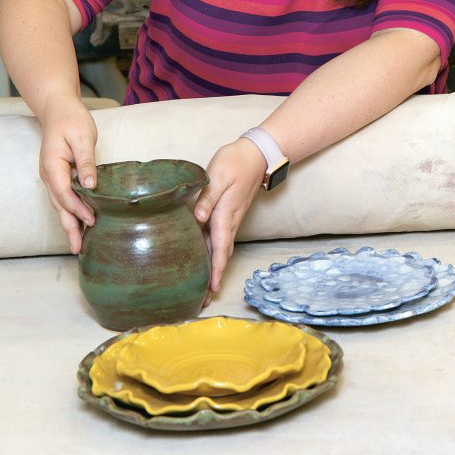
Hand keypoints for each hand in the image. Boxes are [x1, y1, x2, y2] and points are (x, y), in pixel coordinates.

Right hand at [38, 97, 98, 253]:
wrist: (59, 109)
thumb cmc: (72, 120)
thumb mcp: (82, 138)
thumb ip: (86, 162)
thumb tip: (90, 185)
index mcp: (52, 167)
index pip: (65, 194)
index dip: (78, 209)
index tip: (92, 221)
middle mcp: (49, 175)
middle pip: (59, 206)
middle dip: (69, 227)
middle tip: (78, 249)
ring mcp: (52, 177)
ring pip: (60, 205)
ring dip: (69, 224)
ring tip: (78, 245)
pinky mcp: (59, 176)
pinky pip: (64, 198)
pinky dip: (70, 212)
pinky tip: (79, 222)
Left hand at [195, 138, 265, 295]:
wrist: (256, 154)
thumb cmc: (235, 162)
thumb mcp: (219, 175)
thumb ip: (208, 197)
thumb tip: (198, 218)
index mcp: (225, 214)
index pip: (220, 248)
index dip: (216, 269)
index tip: (212, 290)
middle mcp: (229, 221)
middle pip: (221, 255)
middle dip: (214, 278)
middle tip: (204, 300)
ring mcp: (230, 218)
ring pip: (221, 249)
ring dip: (215, 268)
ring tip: (205, 288)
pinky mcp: (228, 213)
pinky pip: (221, 239)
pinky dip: (215, 254)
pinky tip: (206, 258)